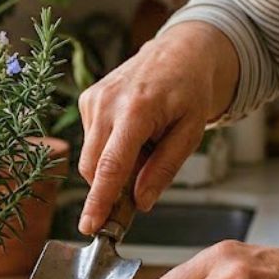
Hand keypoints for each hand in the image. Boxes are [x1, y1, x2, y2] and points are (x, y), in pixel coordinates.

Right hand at [77, 21, 236, 234]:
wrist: (180, 51)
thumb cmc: (190, 90)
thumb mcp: (191, 132)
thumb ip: (164, 168)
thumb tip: (141, 202)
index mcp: (136, 110)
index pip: (111, 166)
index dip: (99, 201)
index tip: (89, 226)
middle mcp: (107, 103)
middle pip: (94, 167)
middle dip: (111, 187)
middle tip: (140, 188)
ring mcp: (93, 99)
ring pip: (91, 157)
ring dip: (114, 165)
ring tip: (146, 146)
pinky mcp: (87, 99)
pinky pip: (92, 141)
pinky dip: (110, 149)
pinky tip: (132, 133)